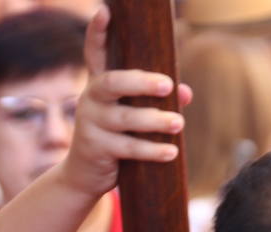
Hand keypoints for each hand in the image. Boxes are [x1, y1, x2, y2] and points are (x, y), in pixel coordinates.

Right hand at [57, 4, 189, 198]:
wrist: (83, 176)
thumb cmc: (114, 137)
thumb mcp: (131, 116)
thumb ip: (156, 100)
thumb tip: (186, 93)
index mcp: (99, 85)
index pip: (95, 52)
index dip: (98, 31)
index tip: (104, 11)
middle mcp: (90, 99)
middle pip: (112, 83)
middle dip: (141, 82)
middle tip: (167, 84)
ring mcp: (91, 124)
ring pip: (125, 119)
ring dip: (155, 120)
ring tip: (178, 122)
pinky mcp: (96, 149)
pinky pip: (129, 148)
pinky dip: (152, 150)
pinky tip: (171, 152)